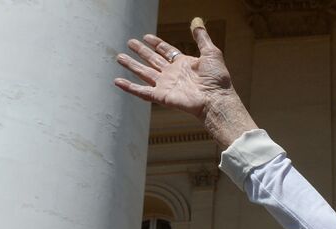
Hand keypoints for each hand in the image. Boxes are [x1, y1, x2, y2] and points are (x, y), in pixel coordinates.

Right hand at [114, 20, 257, 146]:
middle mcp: (173, 74)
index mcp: (183, 64)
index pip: (166, 51)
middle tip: (129, 43)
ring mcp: (166, 85)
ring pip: (144, 73)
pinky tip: (117, 81)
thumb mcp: (211, 53)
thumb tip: (197, 22)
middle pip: (152, 60)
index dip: (156, 43)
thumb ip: (201, 38)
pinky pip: (142, 91)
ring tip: (120, 57)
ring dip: (132, 65)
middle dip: (141, 52)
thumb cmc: (217, 79)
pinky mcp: (161, 96)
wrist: (216, 99)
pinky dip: (129, 87)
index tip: (146, 37)